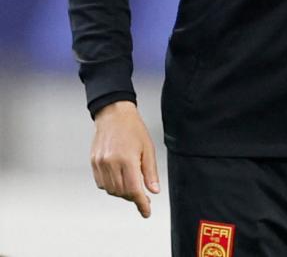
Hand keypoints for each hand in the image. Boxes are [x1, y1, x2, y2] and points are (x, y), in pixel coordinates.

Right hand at [91, 101, 159, 217]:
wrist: (114, 114)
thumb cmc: (133, 129)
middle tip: (143, 197)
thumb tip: (154, 190)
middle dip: (133, 197)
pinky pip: (102, 183)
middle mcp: (111, 163)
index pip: (133, 189)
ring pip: (110, 190)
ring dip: (122, 193)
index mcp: (127, 159)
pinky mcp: (93, 163)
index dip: (141, 203)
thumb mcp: (148, 148)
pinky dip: (111, 186)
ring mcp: (100, 163)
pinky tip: (119, 180)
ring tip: (132, 187)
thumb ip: (150, 172)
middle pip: (121, 192)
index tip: (146, 212)